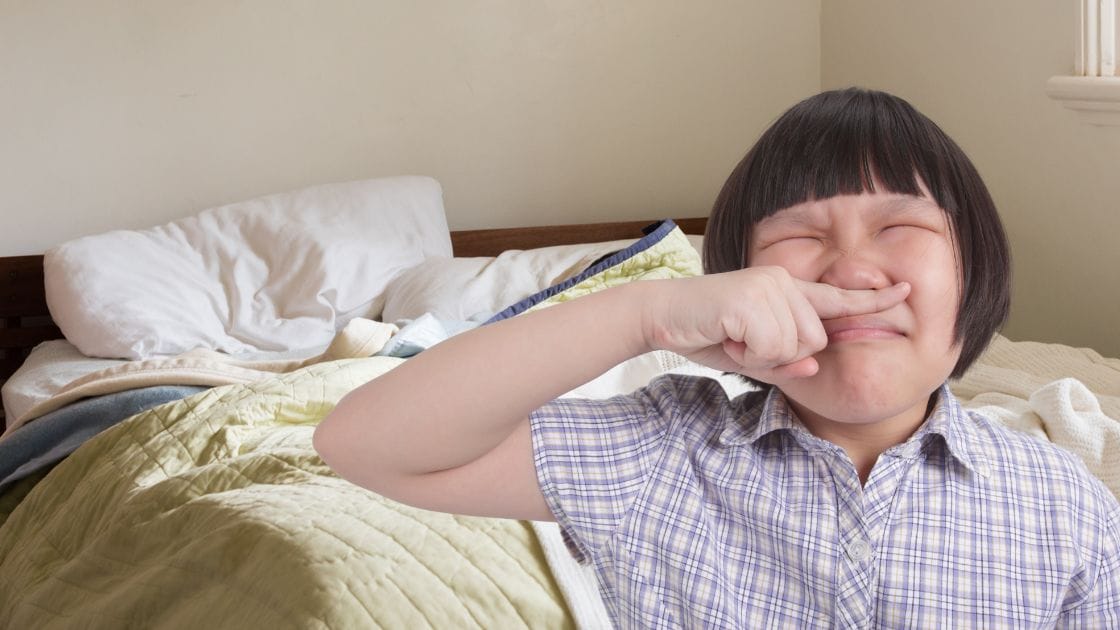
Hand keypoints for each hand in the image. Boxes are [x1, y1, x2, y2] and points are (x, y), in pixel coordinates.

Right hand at [641, 267, 910, 382]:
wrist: (660, 316)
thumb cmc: (704, 332)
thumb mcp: (751, 356)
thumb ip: (785, 362)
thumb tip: (812, 364)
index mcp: (785, 291)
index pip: (836, 298)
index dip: (873, 299)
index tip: (905, 292)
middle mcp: (782, 282)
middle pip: (815, 339)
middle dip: (780, 354)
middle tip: (742, 342)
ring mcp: (768, 286)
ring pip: (795, 345)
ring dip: (761, 354)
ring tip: (731, 336)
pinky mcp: (753, 297)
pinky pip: (773, 345)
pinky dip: (749, 352)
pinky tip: (727, 335)